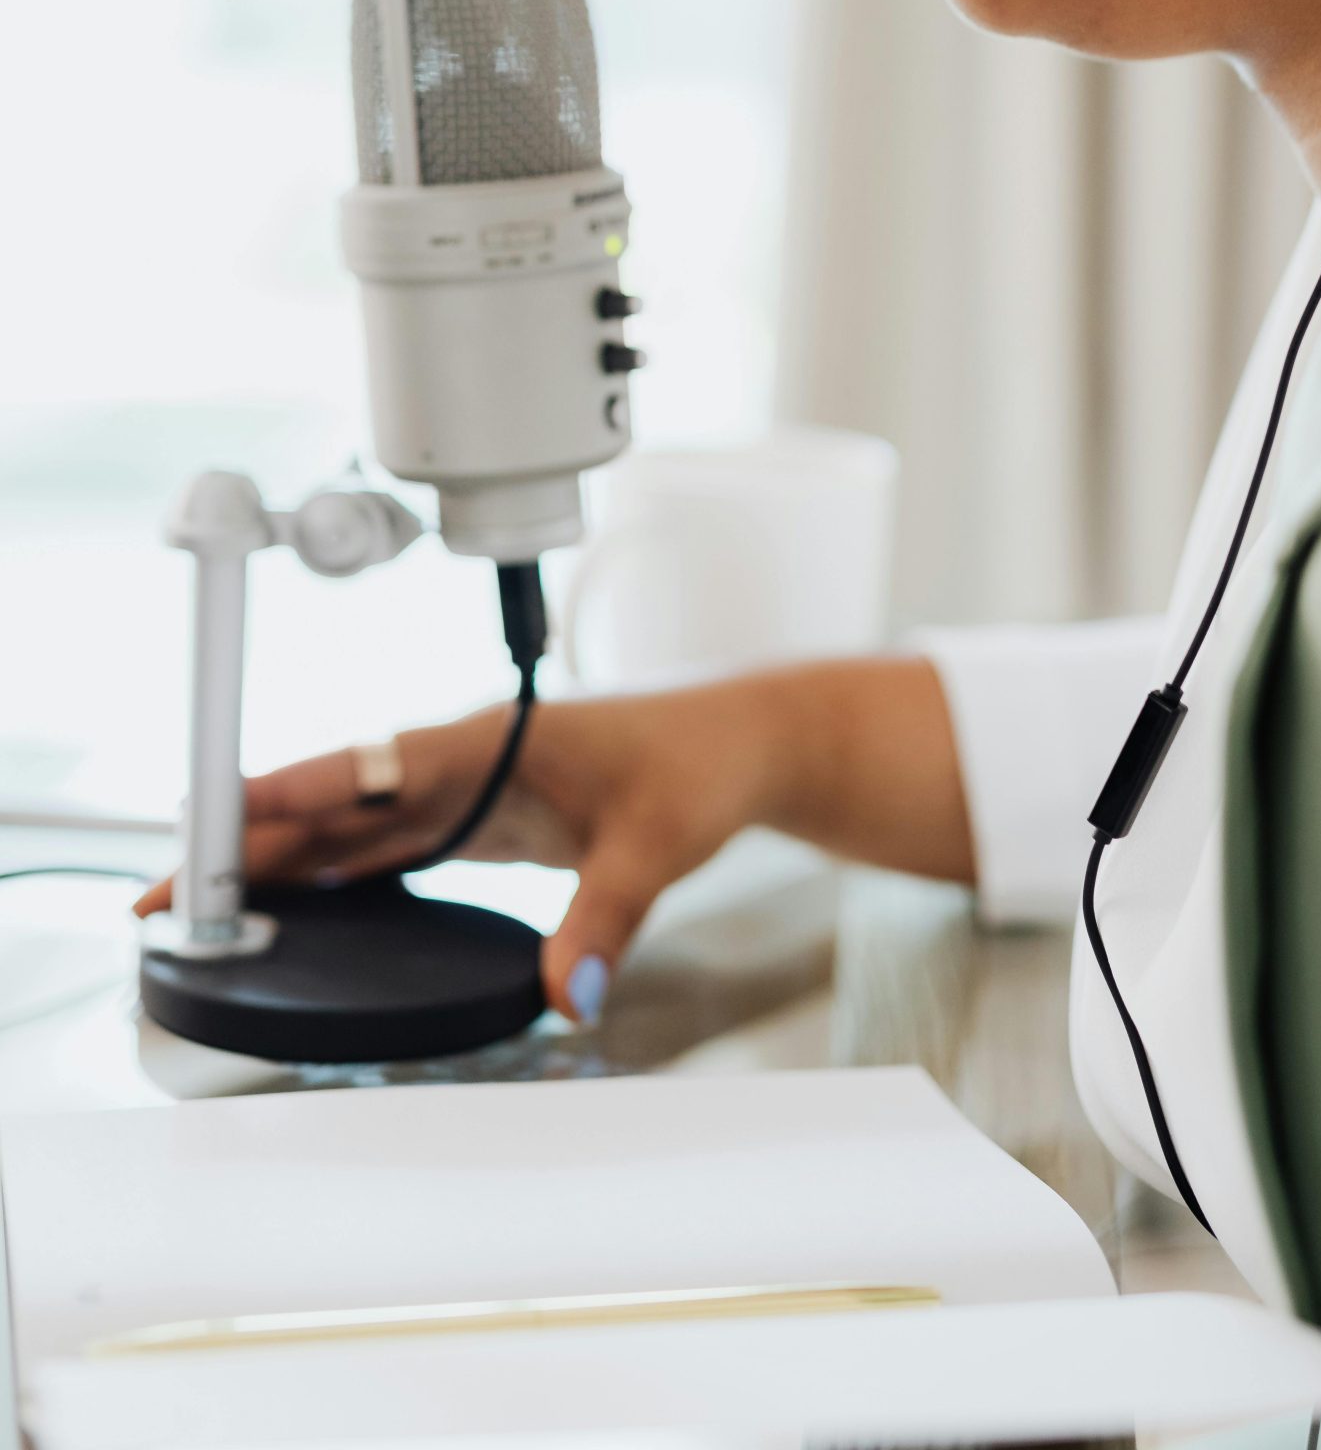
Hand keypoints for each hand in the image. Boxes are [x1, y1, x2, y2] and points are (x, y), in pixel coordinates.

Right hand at [134, 682, 782, 1020]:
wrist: (736, 748)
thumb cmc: (698, 766)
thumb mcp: (656, 842)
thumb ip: (606, 919)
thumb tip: (570, 995)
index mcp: (486, 743)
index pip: (363, 767)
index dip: (283, 797)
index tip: (211, 822)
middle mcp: (459, 762)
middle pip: (333, 802)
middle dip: (248, 843)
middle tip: (168, 897)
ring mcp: (463, 791)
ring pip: (347, 827)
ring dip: (276, 863)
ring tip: (200, 912)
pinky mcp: (476, 822)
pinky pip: (382, 848)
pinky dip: (328, 876)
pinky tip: (286, 908)